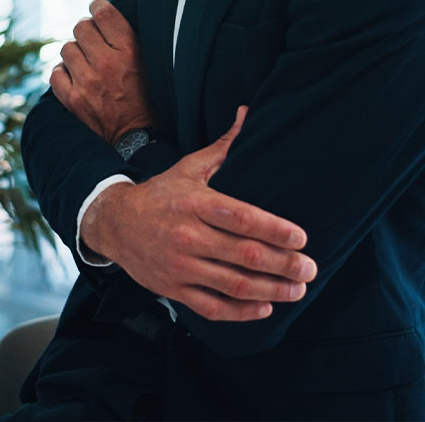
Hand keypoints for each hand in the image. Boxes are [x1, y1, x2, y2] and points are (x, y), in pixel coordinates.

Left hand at [50, 0, 152, 144]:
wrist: (136, 137)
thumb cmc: (146, 97)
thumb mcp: (148, 63)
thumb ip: (128, 39)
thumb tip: (104, 15)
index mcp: (129, 51)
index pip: (103, 13)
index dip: (97, 6)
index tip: (97, 8)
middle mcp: (107, 63)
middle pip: (81, 27)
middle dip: (86, 31)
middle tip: (92, 41)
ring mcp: (87, 82)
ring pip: (67, 49)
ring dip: (75, 53)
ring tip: (85, 63)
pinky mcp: (72, 99)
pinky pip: (56, 73)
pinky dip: (64, 73)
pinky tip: (75, 78)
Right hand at [81, 107, 317, 320]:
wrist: (115, 224)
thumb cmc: (161, 194)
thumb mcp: (190, 167)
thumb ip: (224, 146)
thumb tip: (247, 113)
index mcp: (196, 203)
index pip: (240, 217)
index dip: (273, 229)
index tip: (301, 237)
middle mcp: (189, 236)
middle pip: (243, 254)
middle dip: (282, 264)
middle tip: (310, 269)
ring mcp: (181, 266)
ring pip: (233, 285)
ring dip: (270, 290)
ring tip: (297, 290)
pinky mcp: (174, 290)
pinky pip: (212, 307)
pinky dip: (241, 312)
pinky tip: (265, 308)